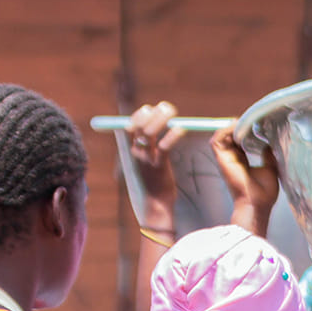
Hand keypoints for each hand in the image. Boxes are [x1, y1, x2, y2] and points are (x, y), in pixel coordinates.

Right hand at [126, 100, 185, 228]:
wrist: (156, 204)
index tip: (152, 108)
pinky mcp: (158, 166)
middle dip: (152, 112)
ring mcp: (146, 159)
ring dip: (161, 118)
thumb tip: (158, 124)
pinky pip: (163, 146)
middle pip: (140, 124)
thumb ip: (149, 144)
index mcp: (132, 149)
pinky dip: (172, 135)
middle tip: (166, 107)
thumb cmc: (155, 180)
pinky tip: (181, 129)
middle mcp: (136, 152)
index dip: (140, 113)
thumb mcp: (147, 160)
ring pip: (149, 132)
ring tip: (172, 112)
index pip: (130, 124)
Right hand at [211, 124, 281, 235]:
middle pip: (230, 136)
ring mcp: (226, 159)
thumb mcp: (270, 169)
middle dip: (238, 125)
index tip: (255, 123)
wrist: (256, 204)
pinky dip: (224, 131)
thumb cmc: (264, 193)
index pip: (239, 141)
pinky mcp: (221, 159)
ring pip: (221, 136)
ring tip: (244, 122)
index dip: (244, 131)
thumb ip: (268, 156)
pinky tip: (238, 128)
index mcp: (242, 162)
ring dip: (231, 127)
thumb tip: (269, 145)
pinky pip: (216, 140)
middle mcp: (232, 159)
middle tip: (251, 118)